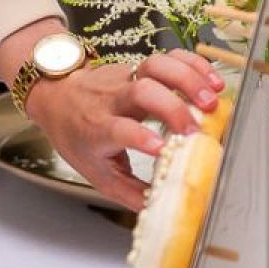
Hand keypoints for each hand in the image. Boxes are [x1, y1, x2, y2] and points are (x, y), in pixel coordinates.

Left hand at [22, 47, 223, 209]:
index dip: (140, 137)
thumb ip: (130, 192)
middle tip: (197, 129)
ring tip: (212, 99)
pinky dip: (192, 64)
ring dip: (188, 79)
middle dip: (173, 107)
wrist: (56, 95)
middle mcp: (112, 98)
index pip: (118, 129)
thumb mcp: (95, 170)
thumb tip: (162, 210)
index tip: (163, 149)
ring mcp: (125, 77)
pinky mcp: (139, 66)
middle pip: (142, 91)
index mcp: (98, 128)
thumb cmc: (77, 136)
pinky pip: (168, 57)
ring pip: (156, 66)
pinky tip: (211, 80)